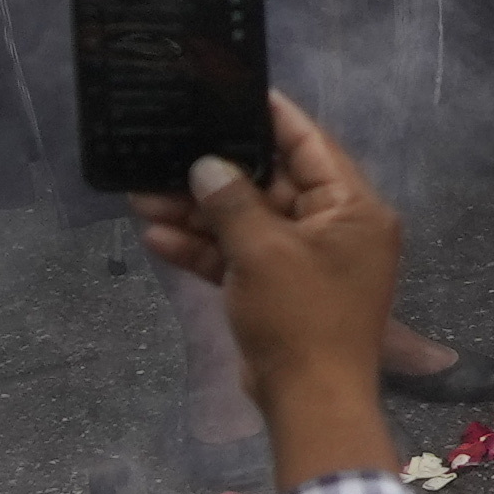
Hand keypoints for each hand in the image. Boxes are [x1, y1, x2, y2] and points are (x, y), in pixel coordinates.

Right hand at [137, 92, 405, 458]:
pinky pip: (240, 258)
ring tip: (141, 194)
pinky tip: (156, 235)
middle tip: (166, 148)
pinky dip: (204, 250)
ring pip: (248, 223)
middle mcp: (336, 228)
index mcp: (353, 209)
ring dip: (198, 213)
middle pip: (271, 184)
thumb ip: (233, 202)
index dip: (273, 117)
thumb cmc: (301, 317)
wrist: (309, 402)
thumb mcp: (263, 251)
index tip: (234, 90)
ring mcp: (306, 262)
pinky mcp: (279, 292)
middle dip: (216, 173)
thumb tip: (208, 167)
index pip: (311, 145)